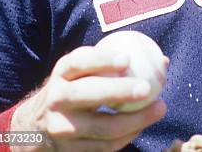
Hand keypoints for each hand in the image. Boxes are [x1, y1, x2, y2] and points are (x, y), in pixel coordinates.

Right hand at [10, 44, 167, 150]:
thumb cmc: (76, 87)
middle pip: (88, 94)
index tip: (127, 58)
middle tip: (147, 88)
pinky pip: (105, 146)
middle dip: (118, 91)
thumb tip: (163, 60)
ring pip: (101, 127)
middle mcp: (57, 98)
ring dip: (135, 120)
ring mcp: (62, 128)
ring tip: (160, 108)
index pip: (79, 62)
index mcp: (62, 72)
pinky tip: (143, 124)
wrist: (38, 125)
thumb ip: (115, 64)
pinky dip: (128, 135)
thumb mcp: (83, 71)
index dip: (102, 59)